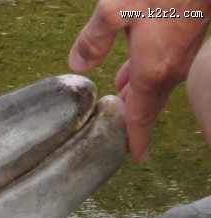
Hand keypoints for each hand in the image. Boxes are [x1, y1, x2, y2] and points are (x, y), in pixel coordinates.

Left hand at [69, 0, 210, 160]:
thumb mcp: (116, 9)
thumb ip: (94, 39)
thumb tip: (78, 65)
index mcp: (153, 69)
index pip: (140, 115)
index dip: (136, 138)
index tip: (136, 156)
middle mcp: (170, 69)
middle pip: (148, 105)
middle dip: (134, 122)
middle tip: (119, 136)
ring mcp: (182, 56)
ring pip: (155, 87)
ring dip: (136, 99)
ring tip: (117, 107)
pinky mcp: (186, 41)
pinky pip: (162, 70)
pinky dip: (144, 79)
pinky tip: (130, 74)